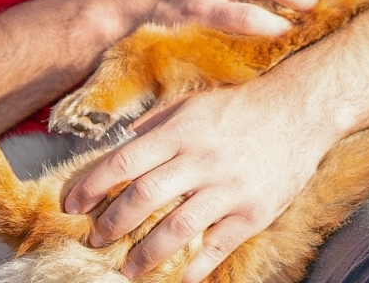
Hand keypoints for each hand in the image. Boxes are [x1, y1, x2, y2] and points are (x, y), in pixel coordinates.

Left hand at [63, 76, 334, 281]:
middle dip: (112, 224)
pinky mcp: (253, 212)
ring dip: (145, 255)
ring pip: (176, 230)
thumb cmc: (237, 106)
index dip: (92, 185)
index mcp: (180, 130)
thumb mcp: (191, 104)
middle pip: (144, 199)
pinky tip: (177, 277)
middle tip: (95, 239)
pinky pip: (217, 247)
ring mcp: (228, 188)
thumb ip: (154, 125)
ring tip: (127, 268)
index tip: (71, 203)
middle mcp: (201, 159)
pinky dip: (194, 267)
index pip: (124, 161)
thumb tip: (119, 146)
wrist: (296, 110)